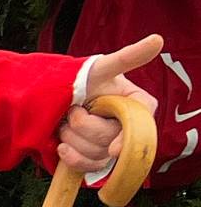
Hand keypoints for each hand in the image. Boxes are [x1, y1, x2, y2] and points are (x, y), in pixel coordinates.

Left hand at [63, 34, 162, 170]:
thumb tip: (158, 39)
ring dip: (73, 138)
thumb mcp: (99, 68)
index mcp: (134, 104)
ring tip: (64, 122)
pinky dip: (72, 157)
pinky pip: (88, 166)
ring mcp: (108, 142)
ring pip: (97, 154)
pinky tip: (61, 145)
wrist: (49, 97)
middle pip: (112, 141)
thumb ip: (126, 58)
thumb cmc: (78, 79)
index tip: (113, 148)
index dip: (127, 138)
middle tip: (72, 110)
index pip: (141, 124)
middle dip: (84, 127)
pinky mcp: (92, 156)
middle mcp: (125, 125)